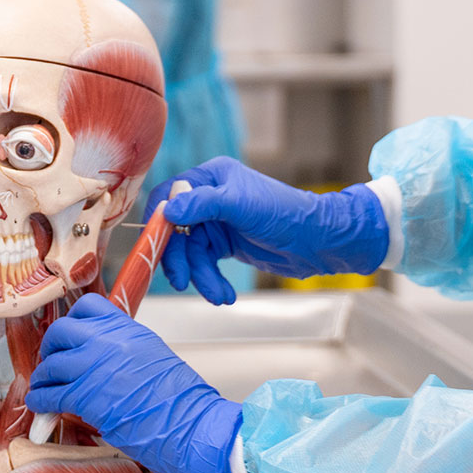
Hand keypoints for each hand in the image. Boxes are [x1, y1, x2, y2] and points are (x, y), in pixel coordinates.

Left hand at [26, 294, 244, 472]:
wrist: (191, 425)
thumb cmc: (181, 401)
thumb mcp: (154, 357)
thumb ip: (124, 350)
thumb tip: (100, 360)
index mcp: (128, 329)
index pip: (88, 307)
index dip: (72, 322)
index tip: (68, 337)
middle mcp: (109, 341)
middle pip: (61, 331)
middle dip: (51, 347)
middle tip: (51, 361)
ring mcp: (95, 366)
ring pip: (51, 363)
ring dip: (43, 377)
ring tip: (43, 387)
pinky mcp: (86, 396)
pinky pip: (51, 393)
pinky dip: (41, 400)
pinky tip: (40, 405)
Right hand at [158, 158, 389, 304]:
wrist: (317, 241)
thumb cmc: (284, 213)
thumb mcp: (240, 205)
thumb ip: (201, 204)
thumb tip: (167, 209)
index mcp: (211, 177)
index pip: (169, 194)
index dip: (159, 221)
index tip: (155, 246)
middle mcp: (209, 197)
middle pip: (177, 230)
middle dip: (180, 259)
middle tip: (182, 282)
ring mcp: (217, 221)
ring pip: (192, 252)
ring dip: (201, 277)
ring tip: (218, 295)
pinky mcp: (225, 243)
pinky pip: (206, 263)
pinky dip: (211, 280)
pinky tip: (224, 293)